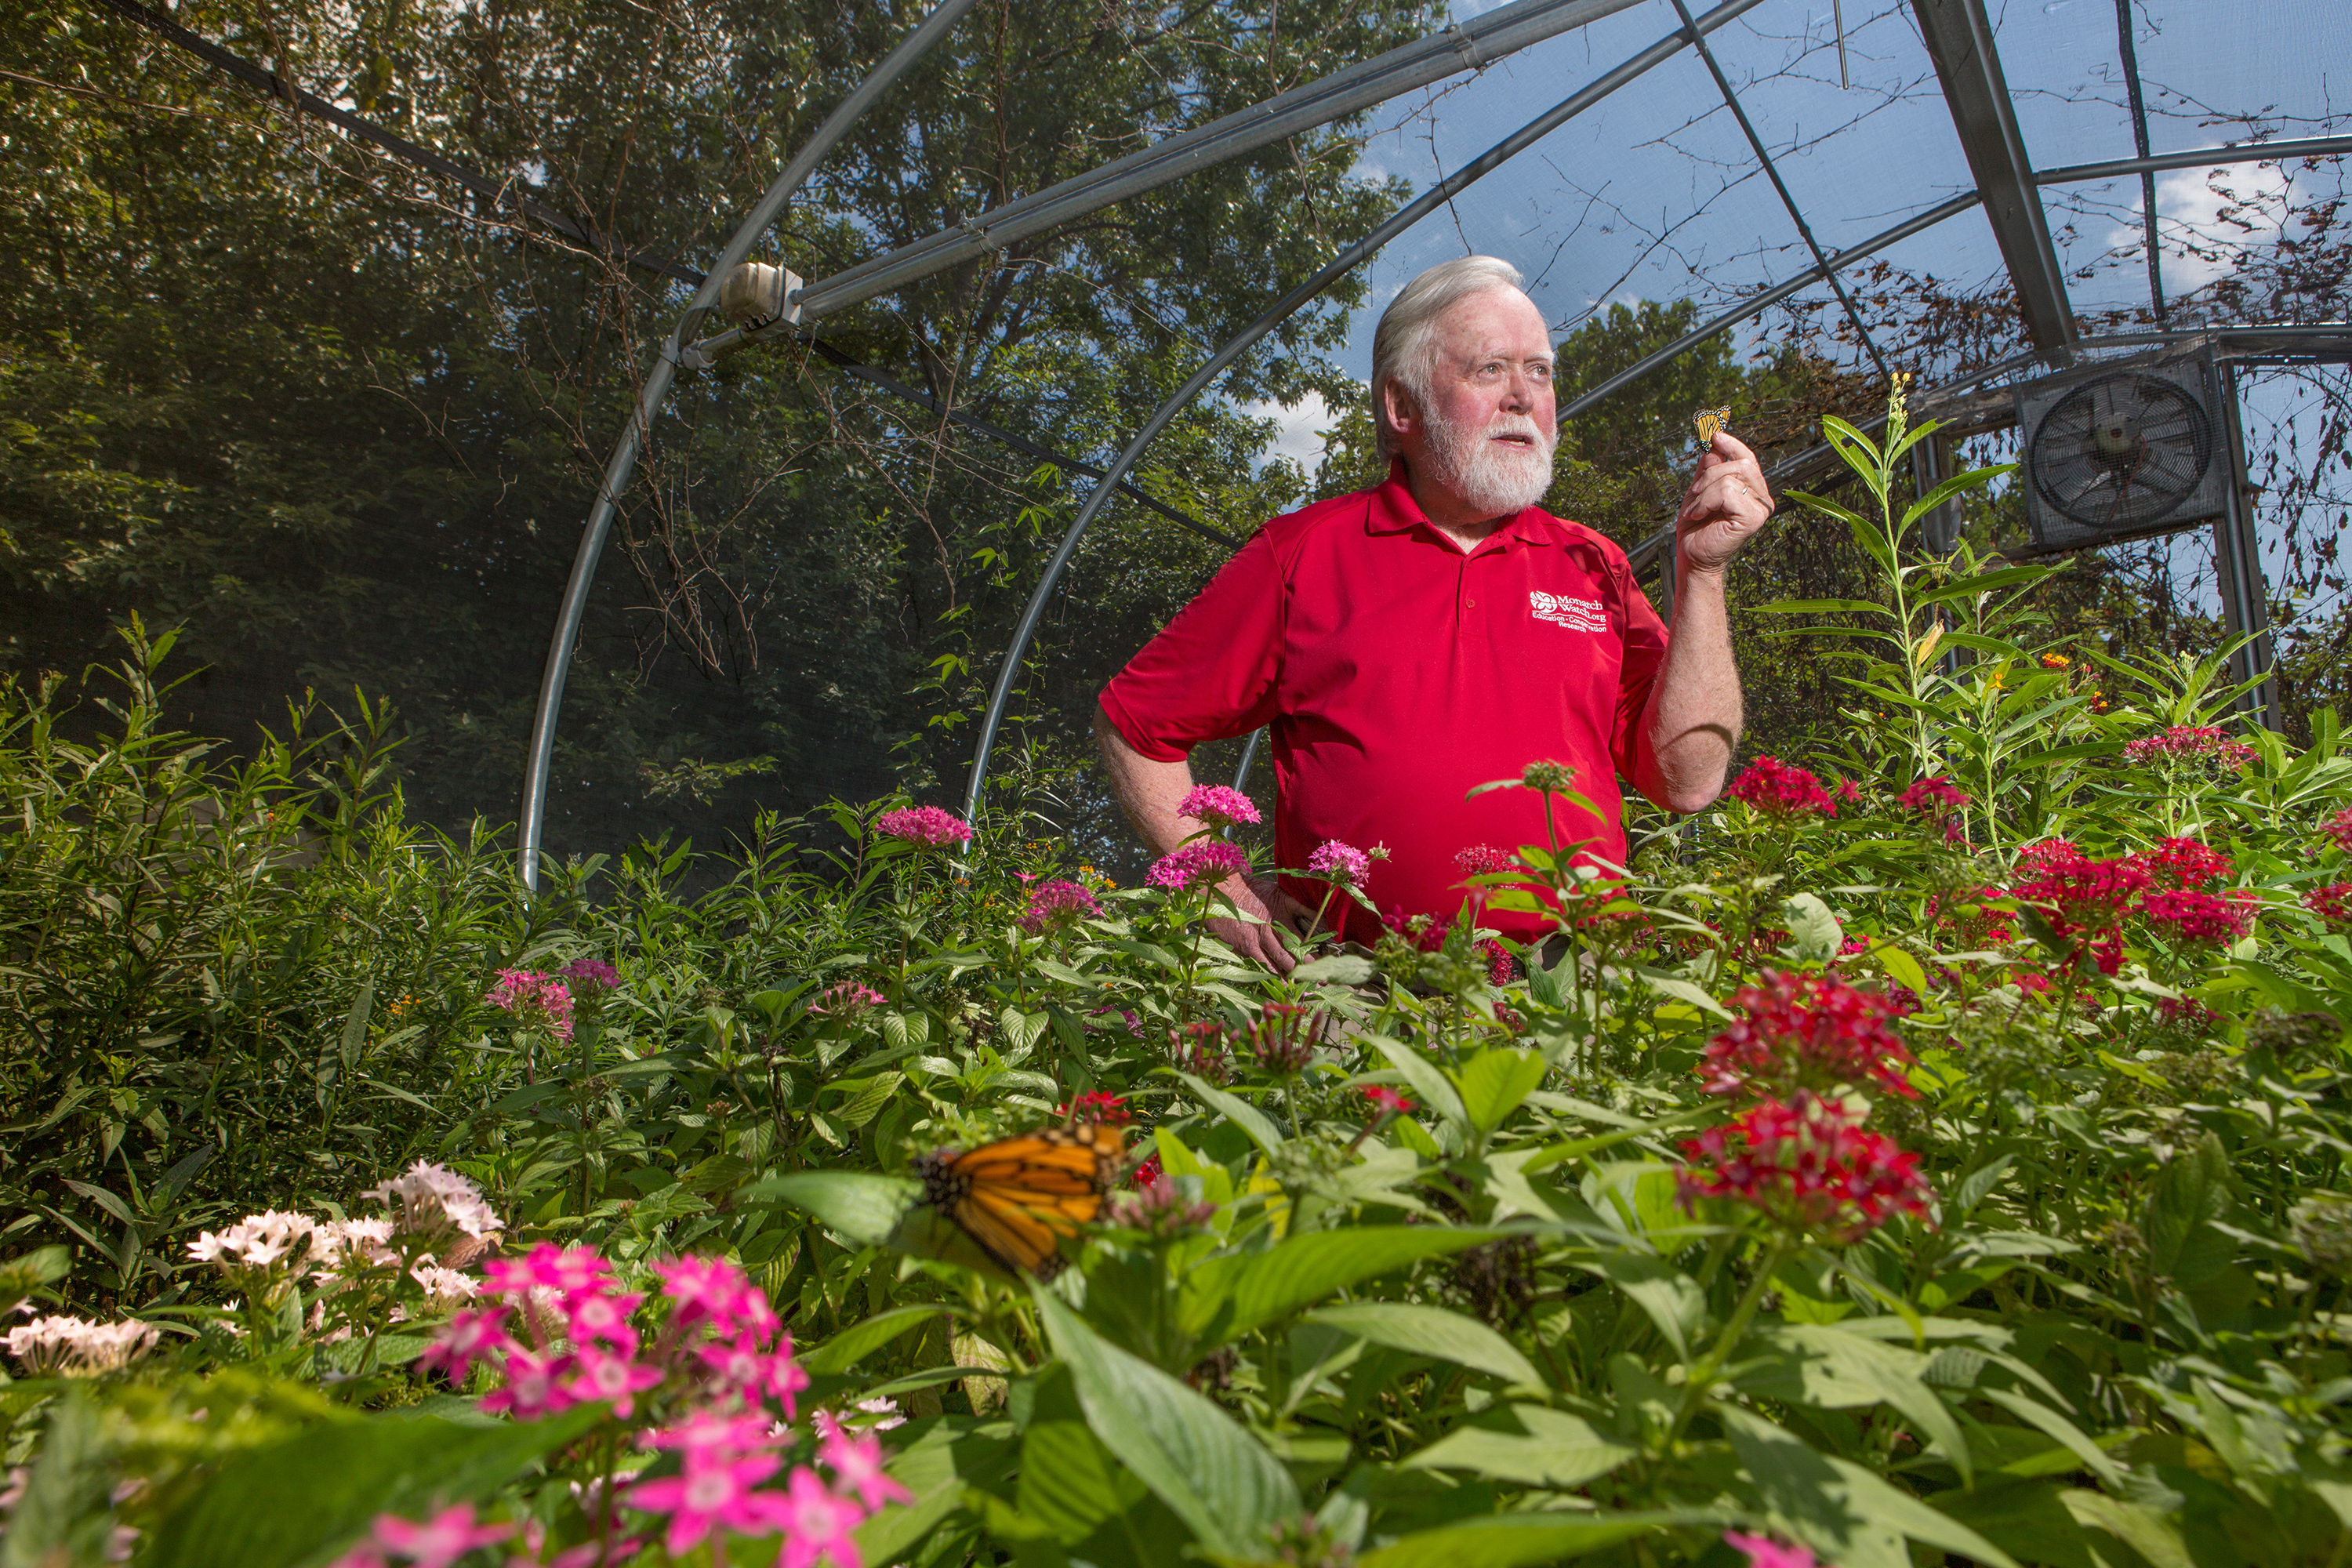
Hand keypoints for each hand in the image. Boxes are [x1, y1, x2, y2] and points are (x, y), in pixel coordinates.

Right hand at [1205, 873, 1318, 974]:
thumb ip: (1301, 908)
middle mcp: (1269, 929)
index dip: (1312, 953)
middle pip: (1291, 953)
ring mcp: (1255, 940)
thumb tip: (1322, 920)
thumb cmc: (1253, 892)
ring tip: (1304, 989)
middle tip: (1318, 981)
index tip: (1324, 964)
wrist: (1222, 893)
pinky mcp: (1243, 947)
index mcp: (1281, 915)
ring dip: (1291, 976)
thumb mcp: (1280, 894)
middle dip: (1305, 969)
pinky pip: (1260, 964)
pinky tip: (1281, 984)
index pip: (1301, 938)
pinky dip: (1271, 975)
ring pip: (1277, 962)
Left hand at [1675, 431, 1774, 575]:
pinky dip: (1706, 502)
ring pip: (1731, 478)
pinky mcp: (1753, 518)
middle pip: (1739, 464)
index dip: (1732, 444)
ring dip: (1704, 492)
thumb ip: (1709, 466)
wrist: (1693, 556)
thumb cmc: (1697, 527)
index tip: (1714, 435)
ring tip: (1695, 510)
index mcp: (1752, 489)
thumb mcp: (1700, 489)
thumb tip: (1714, 439)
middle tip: (1694, 493)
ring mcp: (1761, 508)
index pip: (1747, 458)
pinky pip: (1727, 493)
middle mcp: (1762, 497)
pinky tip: (1699, 515)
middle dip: (1709, 475)